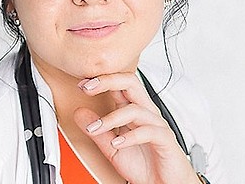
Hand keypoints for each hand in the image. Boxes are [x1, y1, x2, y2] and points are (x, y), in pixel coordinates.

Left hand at [73, 73, 200, 183]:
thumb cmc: (145, 165)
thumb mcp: (112, 149)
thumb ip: (97, 131)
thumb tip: (79, 113)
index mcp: (133, 110)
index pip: (119, 84)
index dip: (100, 80)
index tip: (82, 84)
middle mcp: (145, 113)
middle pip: (130, 83)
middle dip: (107, 81)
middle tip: (87, 88)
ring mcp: (156, 124)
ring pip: (135, 109)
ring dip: (111, 118)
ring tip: (95, 129)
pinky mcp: (164, 139)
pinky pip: (148, 131)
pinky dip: (130, 137)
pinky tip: (117, 143)